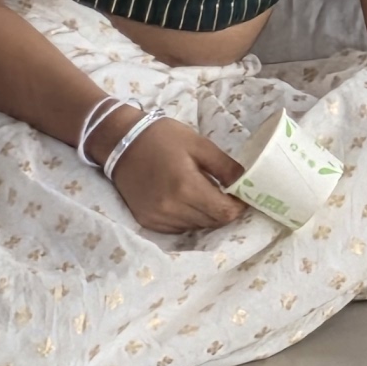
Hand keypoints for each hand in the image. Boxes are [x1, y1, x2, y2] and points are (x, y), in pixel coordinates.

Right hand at [109, 116, 249, 233]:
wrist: (121, 142)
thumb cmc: (163, 138)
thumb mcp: (200, 144)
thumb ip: (226, 167)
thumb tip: (245, 184)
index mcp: (186, 188)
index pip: (223, 213)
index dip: (238, 207)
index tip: (242, 195)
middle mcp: (171, 208)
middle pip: (211, 223)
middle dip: (224, 210)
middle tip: (228, 194)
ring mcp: (156, 218)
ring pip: (195, 226)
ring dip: (206, 215)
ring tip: (206, 193)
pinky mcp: (146, 221)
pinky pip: (177, 228)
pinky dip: (188, 218)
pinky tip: (187, 200)